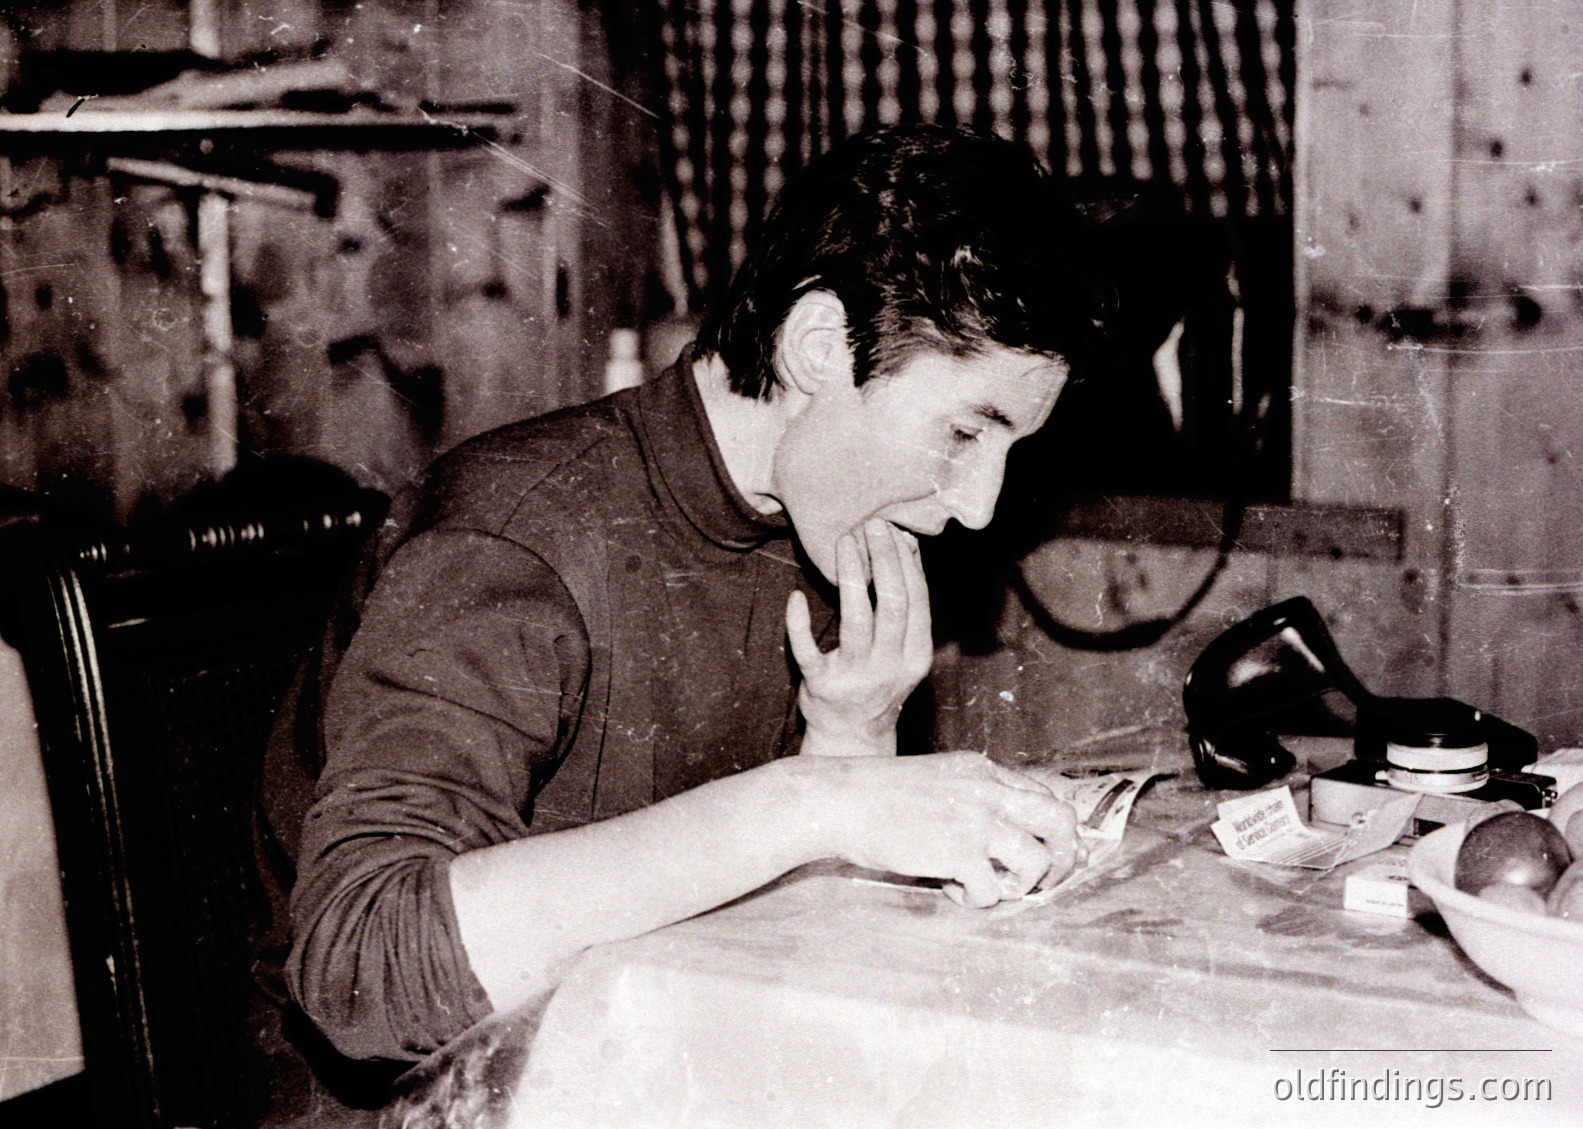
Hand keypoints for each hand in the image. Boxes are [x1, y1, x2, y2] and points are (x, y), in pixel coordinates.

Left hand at [787, 519, 932, 756]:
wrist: (853, 736)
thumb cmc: (878, 680)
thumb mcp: (904, 650)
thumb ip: (907, 608)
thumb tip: (909, 549)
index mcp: (915, 656)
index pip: (916, 600)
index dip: (906, 563)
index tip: (895, 531)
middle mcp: (889, 667)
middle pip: (891, 605)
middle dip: (884, 560)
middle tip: (872, 526)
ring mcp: (855, 677)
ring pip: (856, 621)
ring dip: (850, 577)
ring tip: (845, 543)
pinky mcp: (821, 686)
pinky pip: (808, 652)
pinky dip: (799, 624)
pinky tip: (796, 597)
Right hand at [808, 752, 1081, 906]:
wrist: (843, 801)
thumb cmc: (881, 797)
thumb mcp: (940, 781)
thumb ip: (976, 798)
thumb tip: (1008, 836)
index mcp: (984, 771)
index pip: (1046, 796)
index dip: (1056, 830)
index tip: (1052, 853)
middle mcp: (989, 791)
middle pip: (1061, 821)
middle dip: (1065, 857)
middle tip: (1044, 880)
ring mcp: (977, 821)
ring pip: (1038, 860)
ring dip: (1022, 884)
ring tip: (992, 886)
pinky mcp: (959, 853)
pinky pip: (994, 890)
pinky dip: (979, 899)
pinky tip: (953, 889)